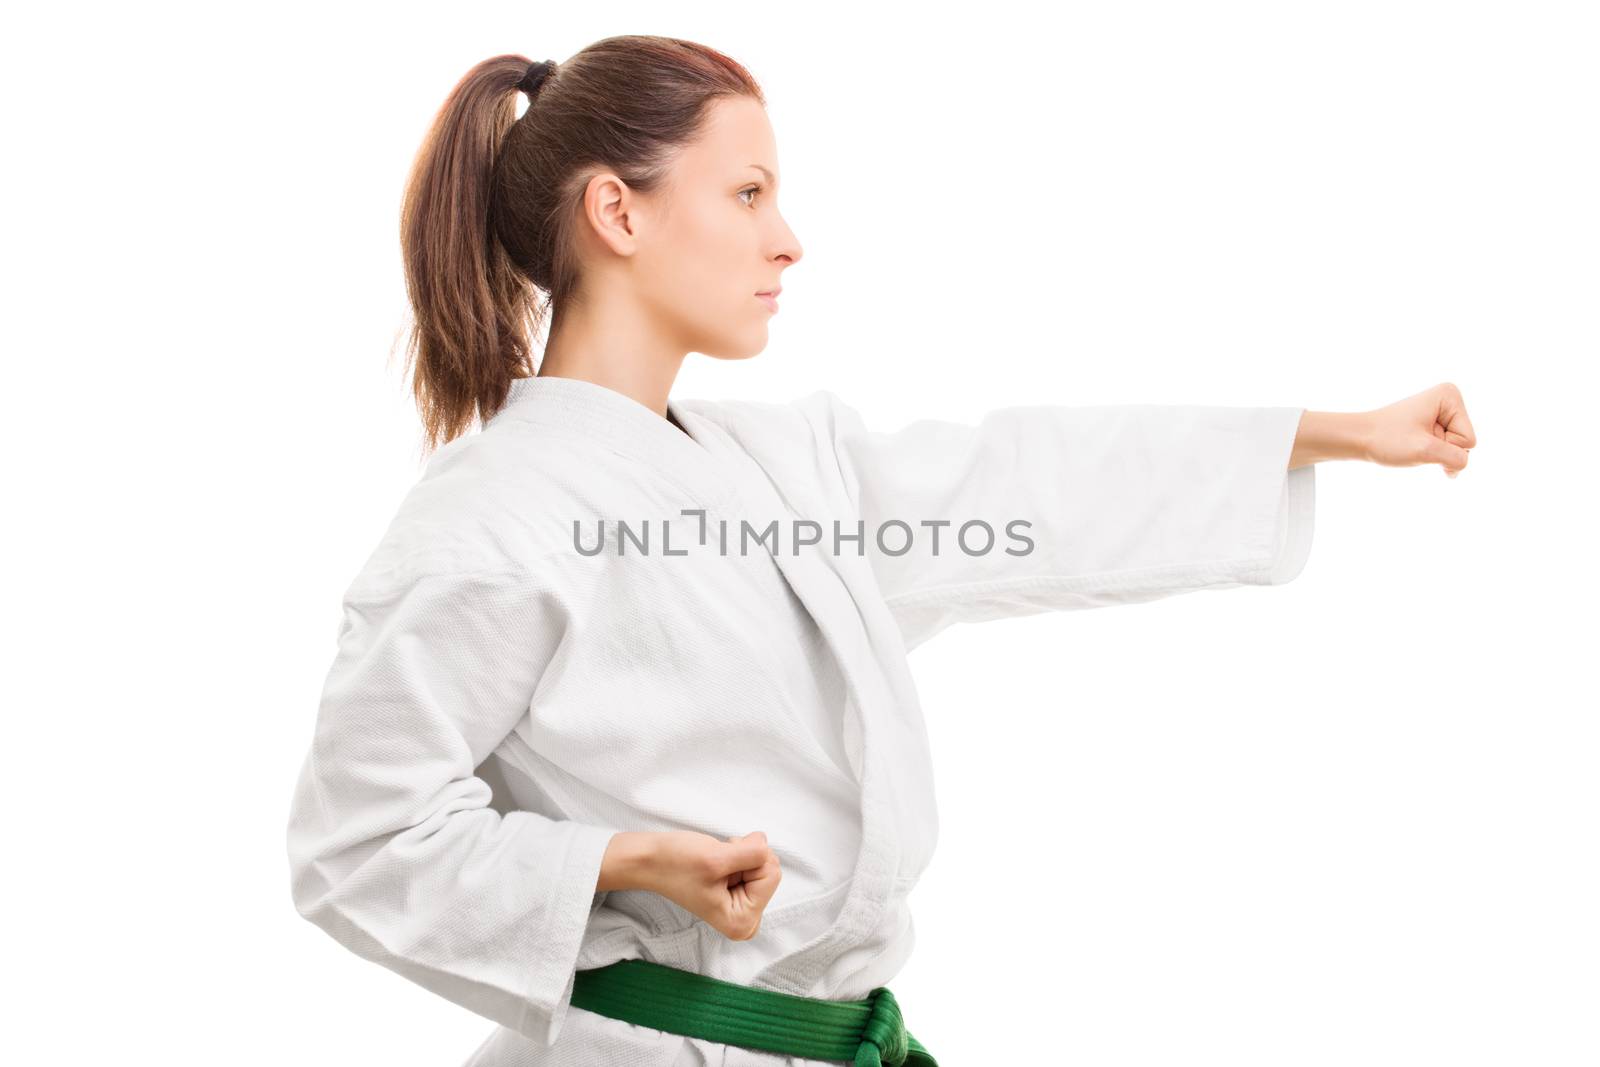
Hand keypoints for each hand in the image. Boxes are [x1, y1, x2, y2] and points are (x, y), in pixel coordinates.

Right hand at [645, 830, 781, 940]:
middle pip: (770, 870)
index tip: (720, 865)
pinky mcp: (737, 892)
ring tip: (713, 863)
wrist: (649, 860)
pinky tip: (716, 862)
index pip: (771, 875)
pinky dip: (737, 853)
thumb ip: (753, 853)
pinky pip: (754, 863)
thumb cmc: (676, 863)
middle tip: (716, 862)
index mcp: (742, 923)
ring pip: (763, 864)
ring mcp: (742, 906)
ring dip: (740, 853)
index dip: (748, 859)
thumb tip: (767, 844)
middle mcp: (745, 920)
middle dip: (746, 856)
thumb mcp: (718, 857)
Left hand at [1363, 382, 1477, 476]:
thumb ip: (1455, 459)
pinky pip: (1445, 450)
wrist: (1358, 438)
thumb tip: (1461, 465)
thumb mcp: (1425, 450)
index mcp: (1450, 396)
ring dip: (1434, 455)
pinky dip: (1431, 456)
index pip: (1467, 440)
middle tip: (1413, 443)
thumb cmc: (1387, 440)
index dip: (1443, 447)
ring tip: (1411, 445)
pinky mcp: (1434, 425)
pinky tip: (1414, 448)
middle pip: (1464, 444)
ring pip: (1455, 449)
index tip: (1417, 437)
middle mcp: (1449, 401)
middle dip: (1440, 451)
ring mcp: (1442, 414)